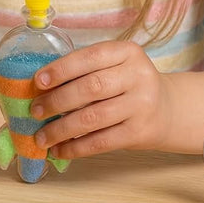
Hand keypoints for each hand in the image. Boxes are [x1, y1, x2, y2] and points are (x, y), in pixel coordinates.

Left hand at [30, 41, 171, 157]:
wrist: (167, 109)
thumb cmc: (128, 84)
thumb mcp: (116, 66)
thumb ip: (86, 70)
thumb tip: (41, 87)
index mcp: (128, 52)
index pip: (91, 56)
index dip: (62, 69)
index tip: (38, 81)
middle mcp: (138, 75)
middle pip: (90, 88)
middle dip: (57, 101)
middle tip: (35, 111)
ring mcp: (142, 105)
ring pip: (93, 118)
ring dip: (61, 129)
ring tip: (41, 137)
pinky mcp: (140, 132)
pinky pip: (101, 141)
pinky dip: (76, 148)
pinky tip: (60, 150)